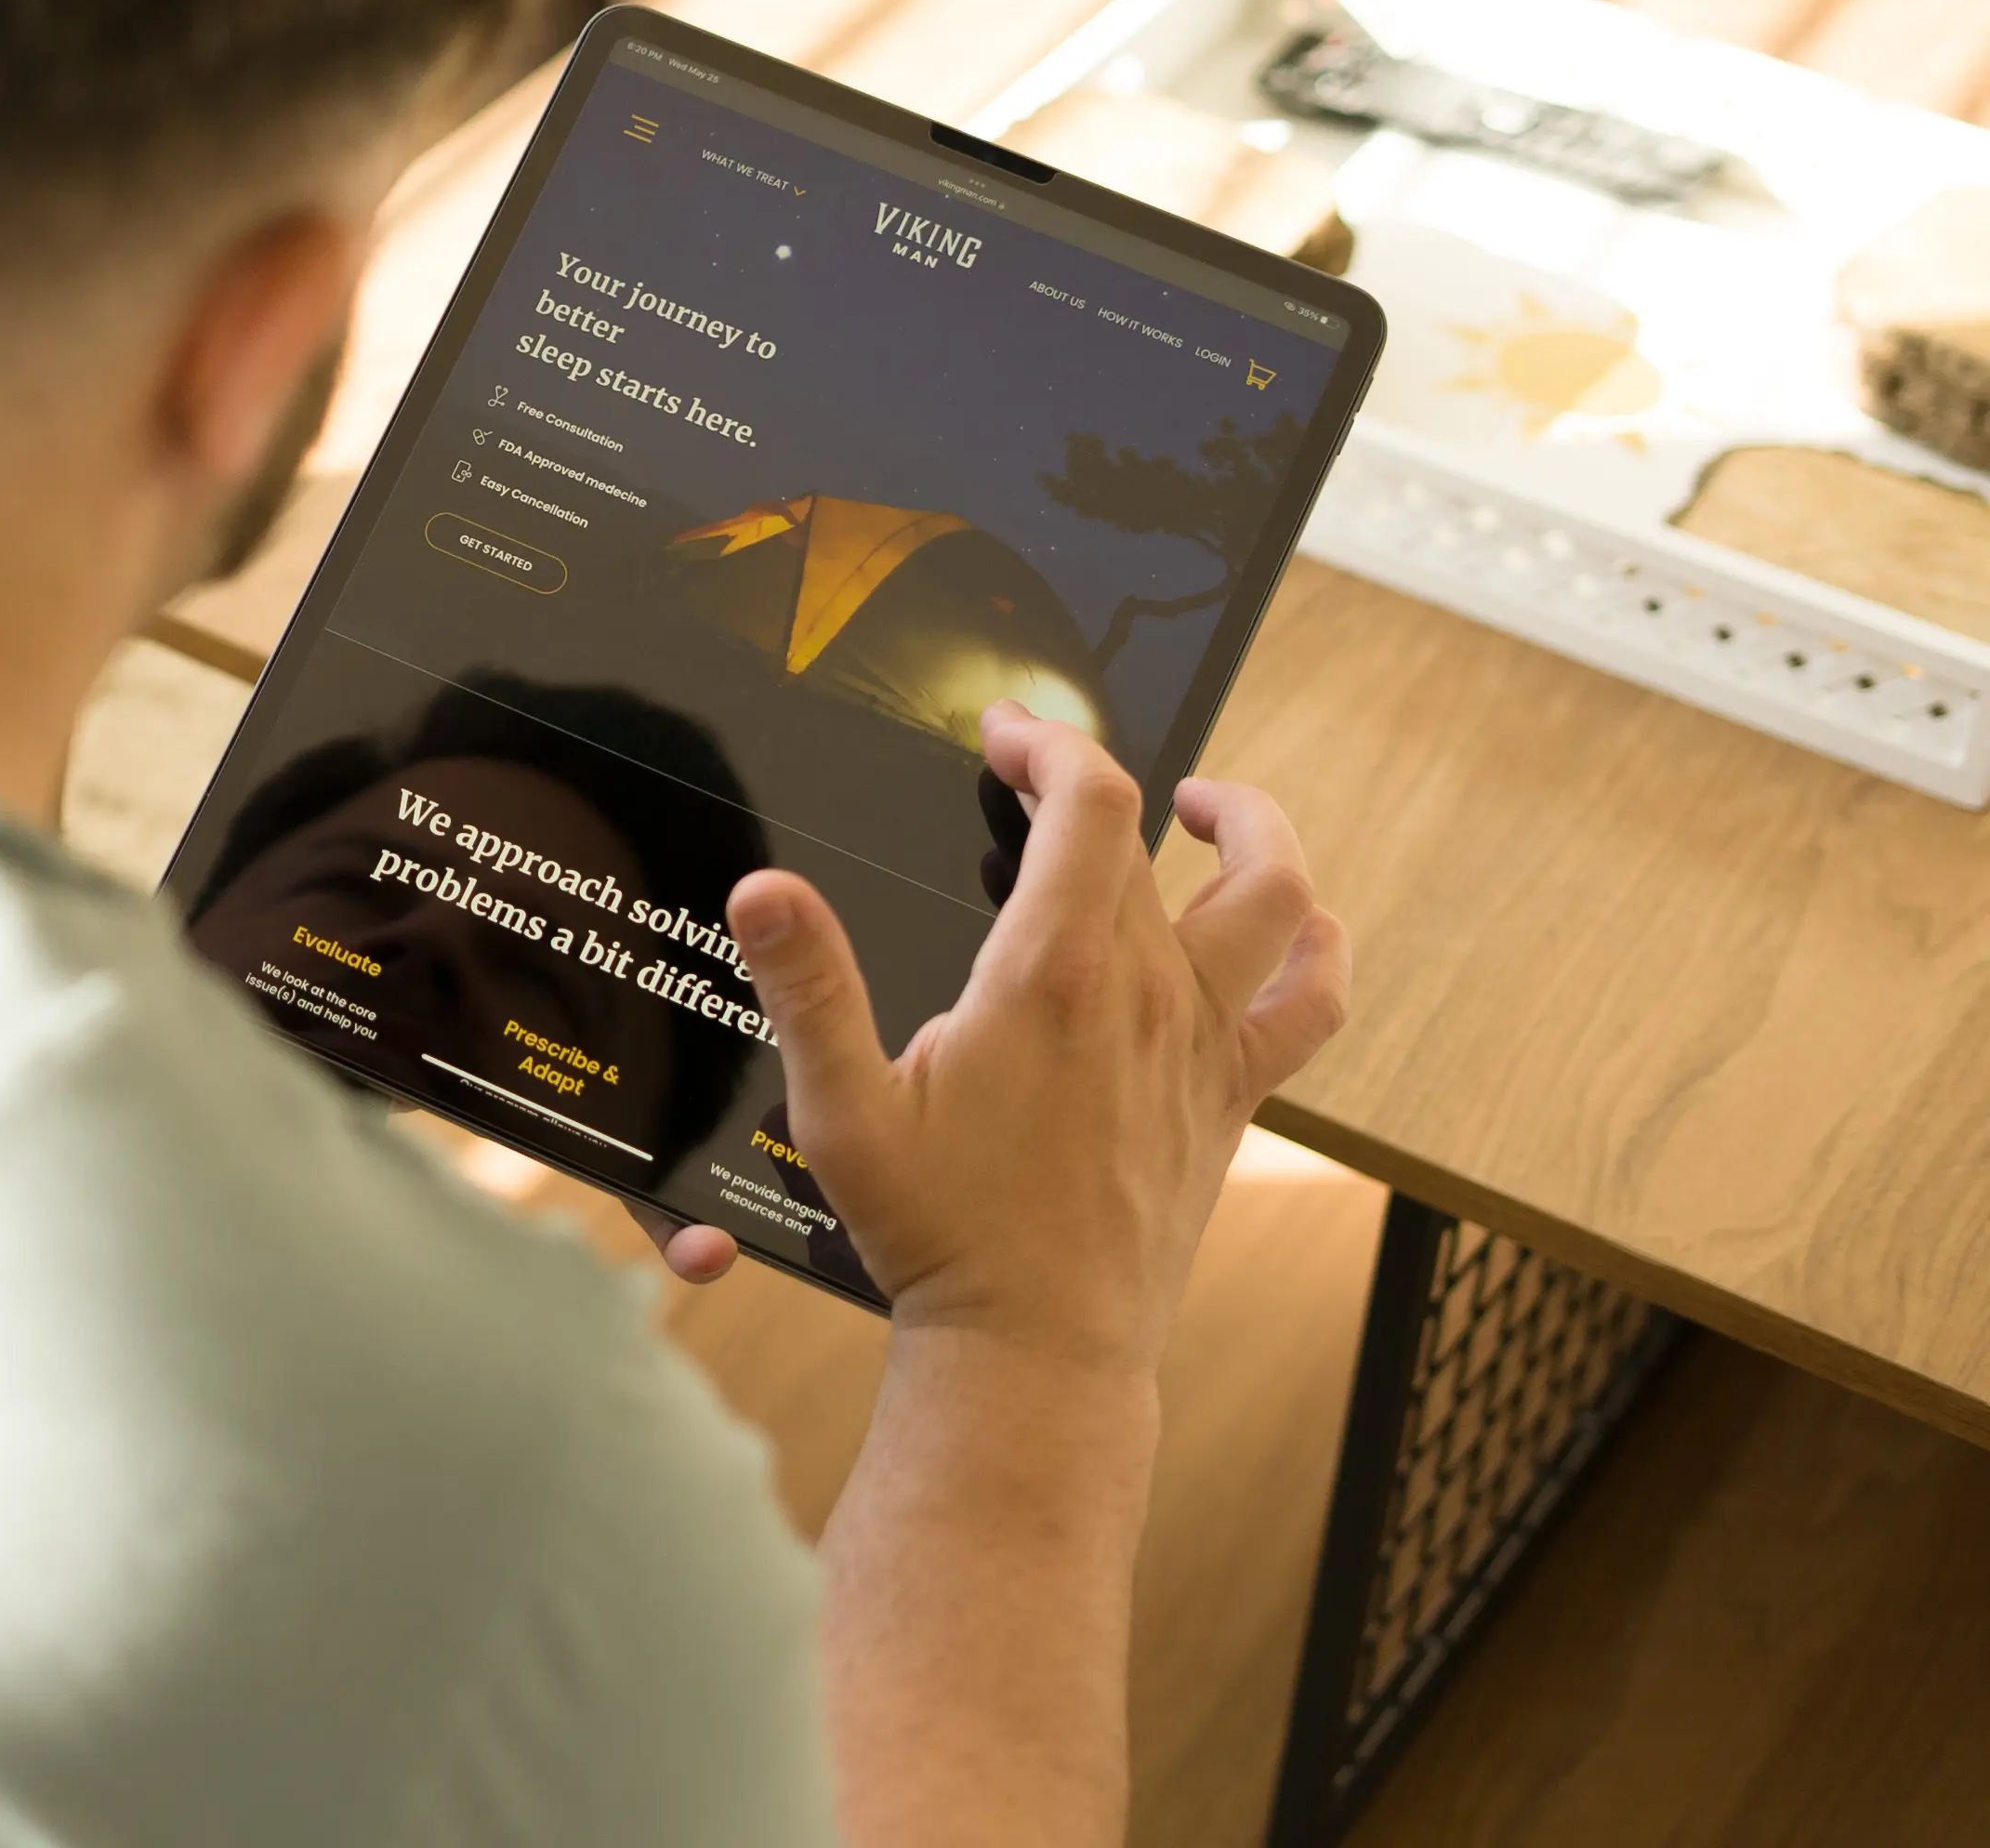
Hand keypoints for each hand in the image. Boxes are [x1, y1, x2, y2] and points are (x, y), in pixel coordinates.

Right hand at [725, 703, 1350, 1373]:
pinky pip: (1311, 1004)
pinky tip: (1297, 925)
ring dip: (1253, 828)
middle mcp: (1145, 993)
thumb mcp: (842, 1110)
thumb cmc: (938, 1234)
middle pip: (1148, 839)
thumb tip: (763, 891)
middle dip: (1089, 781)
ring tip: (1203, 806)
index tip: (1003, 734)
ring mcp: (1202, 1045)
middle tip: (1032, 774)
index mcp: (1052, 975)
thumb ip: (807, 988)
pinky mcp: (1231, 1097)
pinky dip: (1320, 948)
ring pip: (1276, 894)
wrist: (1037, 1349)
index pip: (1087, 802)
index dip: (1051, 743)